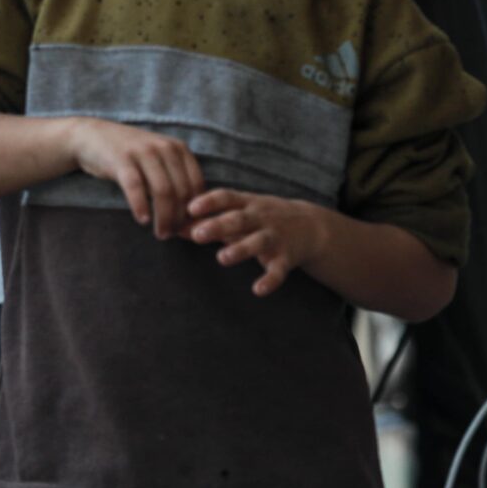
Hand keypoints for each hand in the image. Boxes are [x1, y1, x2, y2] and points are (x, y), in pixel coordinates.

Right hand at [64, 118, 203, 237]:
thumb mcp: (158, 160)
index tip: (188, 228)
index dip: (195, 210)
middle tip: (173, 236)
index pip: (196, 184)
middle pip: (181, 190)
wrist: (93, 136)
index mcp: (179, 148)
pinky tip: (143, 220)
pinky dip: (141, 206)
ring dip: (164, 217)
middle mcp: (164, 147)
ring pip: (163, 191)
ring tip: (161, 234)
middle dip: (180, 218)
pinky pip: (136, 187)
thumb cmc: (130, 156)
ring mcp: (143, 152)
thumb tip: (191, 216)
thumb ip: (175, 179)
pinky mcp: (122, 159)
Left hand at [186, 188, 329, 296]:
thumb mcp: (239, 213)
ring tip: (222, 258)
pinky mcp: (286, 258)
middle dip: (219, 226)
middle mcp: (261, 218)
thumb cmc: (262, 218)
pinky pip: (278, 270)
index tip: (190, 208)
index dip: (208, 202)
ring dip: (241, 250)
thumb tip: (174, 227)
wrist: (312, 226)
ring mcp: (275, 237)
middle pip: (239, 219)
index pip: (226, 197)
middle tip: (197, 235)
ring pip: (258, 242)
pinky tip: (257, 290)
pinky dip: (270, 280)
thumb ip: (208, 220)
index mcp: (247, 203)